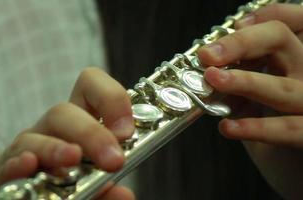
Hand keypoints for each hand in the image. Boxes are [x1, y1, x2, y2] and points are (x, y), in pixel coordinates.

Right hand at [0, 68, 134, 199]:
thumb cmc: (62, 193)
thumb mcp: (89, 191)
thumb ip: (105, 191)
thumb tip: (123, 194)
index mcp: (75, 129)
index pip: (89, 88)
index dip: (110, 99)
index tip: (126, 131)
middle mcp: (47, 134)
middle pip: (61, 113)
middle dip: (90, 132)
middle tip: (113, 160)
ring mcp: (19, 152)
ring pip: (31, 137)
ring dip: (54, 148)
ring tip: (73, 158)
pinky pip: (2, 165)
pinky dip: (15, 165)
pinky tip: (27, 165)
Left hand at [198, 4, 302, 199]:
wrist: (295, 166)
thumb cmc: (273, 121)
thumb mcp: (259, 89)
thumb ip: (244, 72)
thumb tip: (209, 62)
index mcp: (295, 57)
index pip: (290, 22)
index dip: (266, 15)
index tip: (235, 24)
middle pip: (281, 40)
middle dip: (240, 43)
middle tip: (208, 55)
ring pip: (282, 86)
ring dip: (243, 82)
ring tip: (213, 81)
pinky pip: (289, 129)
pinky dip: (255, 127)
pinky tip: (228, 127)